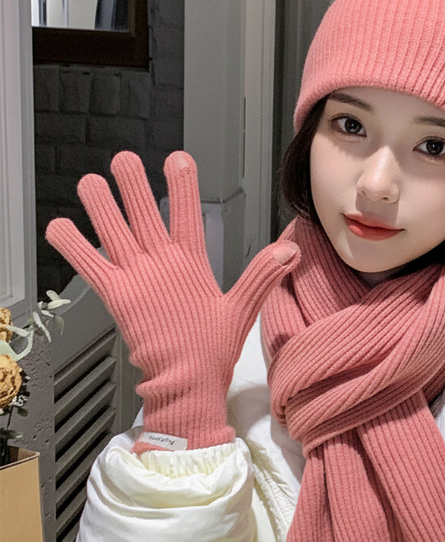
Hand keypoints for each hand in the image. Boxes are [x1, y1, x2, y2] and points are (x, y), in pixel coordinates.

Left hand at [46, 151, 298, 452]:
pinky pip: (89, 265)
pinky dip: (72, 246)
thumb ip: (262, 275)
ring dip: (100, 205)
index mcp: (191, 265)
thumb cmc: (210, 350)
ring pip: (113, 232)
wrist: (185, 382)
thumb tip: (289, 249)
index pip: (188, 214)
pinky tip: (58, 227)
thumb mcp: (241, 310)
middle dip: (133, 184)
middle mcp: (160, 265)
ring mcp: (135, 279)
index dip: (183, 185)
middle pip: (143, 215)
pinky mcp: (115, 297)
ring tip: (90, 181)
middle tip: (124, 160)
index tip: (178, 159)